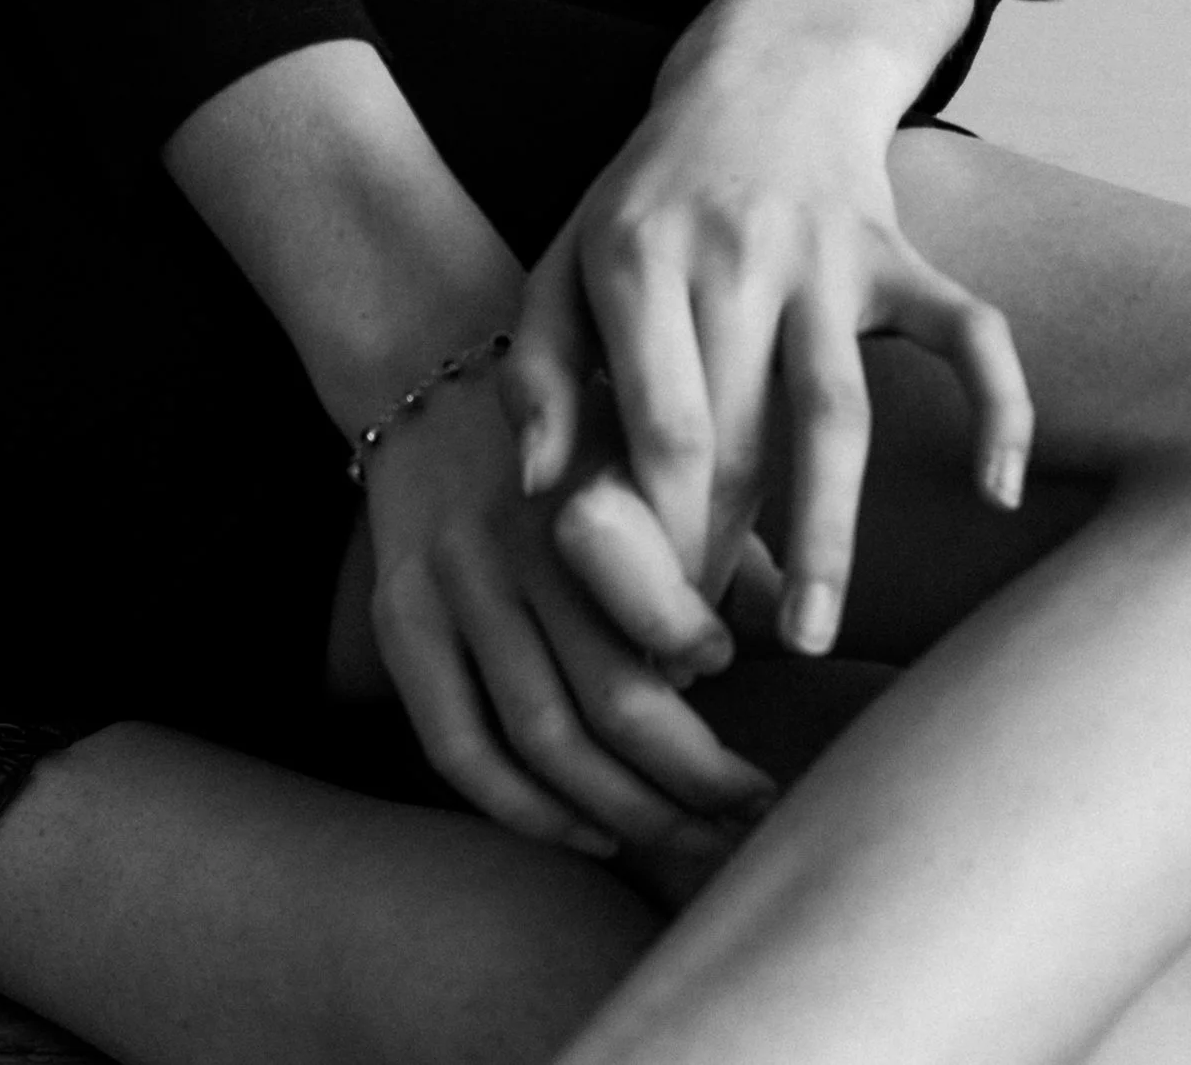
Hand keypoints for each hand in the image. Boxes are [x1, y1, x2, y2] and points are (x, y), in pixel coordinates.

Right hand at [359, 347, 782, 871]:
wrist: (423, 354)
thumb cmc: (570, 410)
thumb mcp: (644, 432)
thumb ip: (710, 519)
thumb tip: (791, 617)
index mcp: (586, 486)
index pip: (654, 612)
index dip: (703, 660)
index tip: (739, 675)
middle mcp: (513, 539)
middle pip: (610, 702)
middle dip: (695, 779)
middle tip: (753, 807)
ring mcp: (449, 584)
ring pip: (540, 742)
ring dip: (627, 813)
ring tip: (692, 836)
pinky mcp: (399, 615)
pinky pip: (457, 745)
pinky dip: (527, 810)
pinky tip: (590, 833)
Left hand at [502, 0, 1032, 660]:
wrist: (764, 73)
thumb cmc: (648, 195)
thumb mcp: (565, 258)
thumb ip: (534, 367)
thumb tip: (536, 486)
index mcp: (639, 256)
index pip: (656, 422)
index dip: (656, 530)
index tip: (646, 617)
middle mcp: (734, 253)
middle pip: (738, 433)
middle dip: (723, 553)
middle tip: (710, 658)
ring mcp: (827, 254)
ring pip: (835, 409)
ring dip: (830, 530)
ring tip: (812, 633)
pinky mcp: (900, 254)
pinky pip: (968, 333)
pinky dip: (997, 406)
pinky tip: (998, 493)